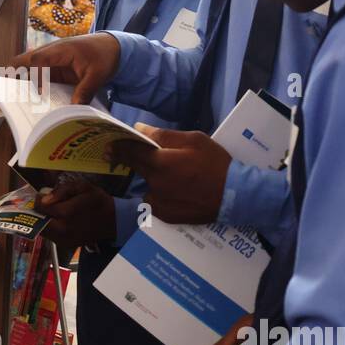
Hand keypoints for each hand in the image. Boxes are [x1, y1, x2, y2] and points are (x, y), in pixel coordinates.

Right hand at [11, 33, 120, 104]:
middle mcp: (51, 53)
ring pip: (29, 69)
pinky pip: (39, 77)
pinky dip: (35, 87)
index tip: (37, 93)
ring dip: (24, 82)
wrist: (112, 48)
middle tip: (10, 93)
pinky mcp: (55, 70)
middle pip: (25, 60)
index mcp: (61, 50)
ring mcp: (51, 61)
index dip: (34, 76)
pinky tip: (35, 101)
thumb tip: (75, 107)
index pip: (38, 60)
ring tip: (20, 101)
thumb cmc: (104, 56)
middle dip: (15, 74)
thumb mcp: (98, 75)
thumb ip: (86, 90)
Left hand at [34, 178, 115, 250]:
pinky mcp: (67, 245)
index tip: (41, 196)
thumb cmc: (97, 201)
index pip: (42, 208)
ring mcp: (65, 240)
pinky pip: (51, 236)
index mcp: (67, 213)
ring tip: (50, 212)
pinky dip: (50, 228)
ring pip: (43, 231)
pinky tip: (57, 221)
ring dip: (42, 221)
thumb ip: (62, 190)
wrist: (113, 221)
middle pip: (39, 222)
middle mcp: (63, 229)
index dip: (38, 201)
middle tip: (43, 205)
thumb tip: (45, 199)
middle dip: (38, 213)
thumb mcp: (83, 187)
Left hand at [110, 124, 230, 223]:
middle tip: (149, 158)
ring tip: (178, 179)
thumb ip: (163, 135)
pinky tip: (180, 193)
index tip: (109, 145)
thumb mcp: (194, 140)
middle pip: (137, 168)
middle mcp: (155, 184)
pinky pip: (155, 202)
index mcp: (160, 162)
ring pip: (147, 187)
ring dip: (154, 180)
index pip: (130, 151)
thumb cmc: (216, 163)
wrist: (236, 195)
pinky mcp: (165, 216)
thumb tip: (139, 128)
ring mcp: (159, 202)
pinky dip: (162, 196)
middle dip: (136, 161)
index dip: (118, 147)